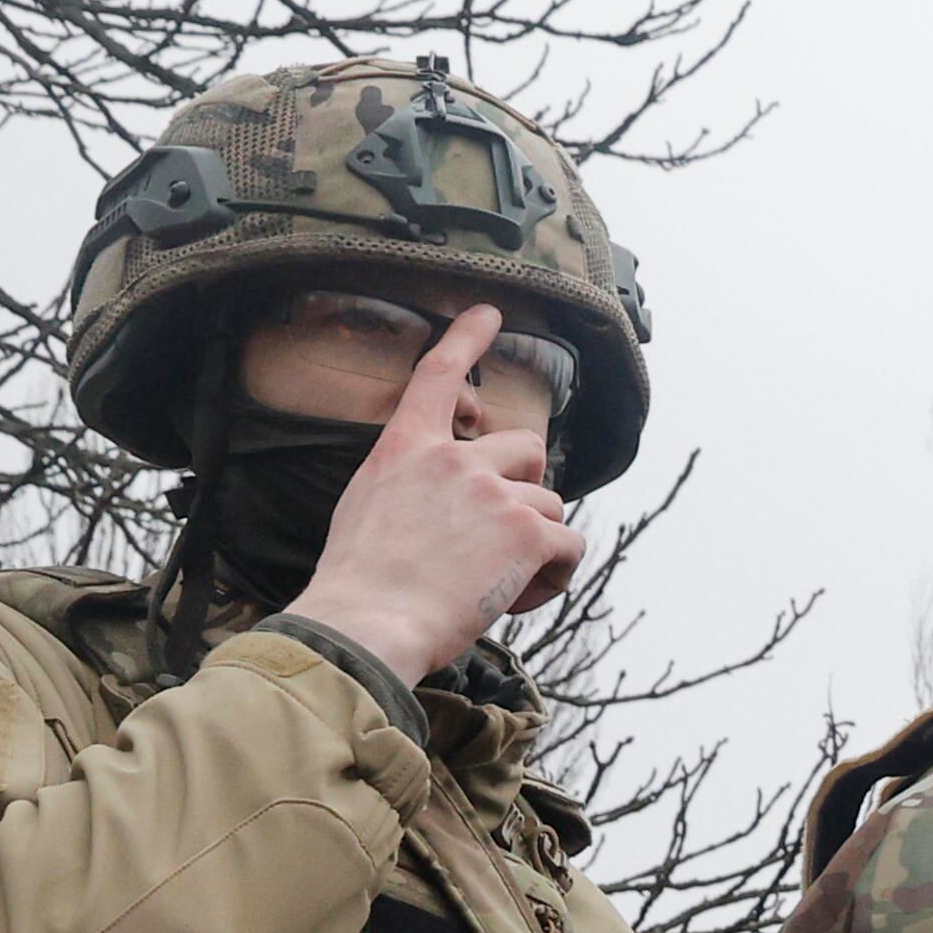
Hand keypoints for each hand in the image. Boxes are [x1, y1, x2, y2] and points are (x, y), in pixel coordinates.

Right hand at [282, 305, 586, 680]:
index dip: (466, 339)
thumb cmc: (362, 582)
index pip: (438, 376)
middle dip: (529, 485)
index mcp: (406, 448)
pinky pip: (570, 545)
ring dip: (538, 543)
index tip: (490, 311)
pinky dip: (556, 575)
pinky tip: (519, 596)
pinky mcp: (528, 531)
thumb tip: (452, 503)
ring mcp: (495, 491)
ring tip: (499, 582)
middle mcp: (455, 458)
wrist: (368, 621)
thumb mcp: (369, 508)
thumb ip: (415, 486)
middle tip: (507, 530)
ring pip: (551, 504)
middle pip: (529, 447)